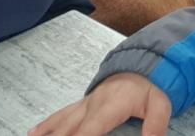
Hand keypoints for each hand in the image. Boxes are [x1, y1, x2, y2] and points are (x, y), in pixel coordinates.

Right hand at [29, 73, 172, 135]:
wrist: (142, 64)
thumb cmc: (149, 87)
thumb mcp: (161, 105)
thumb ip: (156, 126)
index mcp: (109, 106)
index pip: (89, 130)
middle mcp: (92, 105)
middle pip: (69, 130)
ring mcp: (85, 103)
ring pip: (61, 122)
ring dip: (47, 134)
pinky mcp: (82, 103)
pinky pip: (61, 114)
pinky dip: (46, 125)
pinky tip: (34, 133)